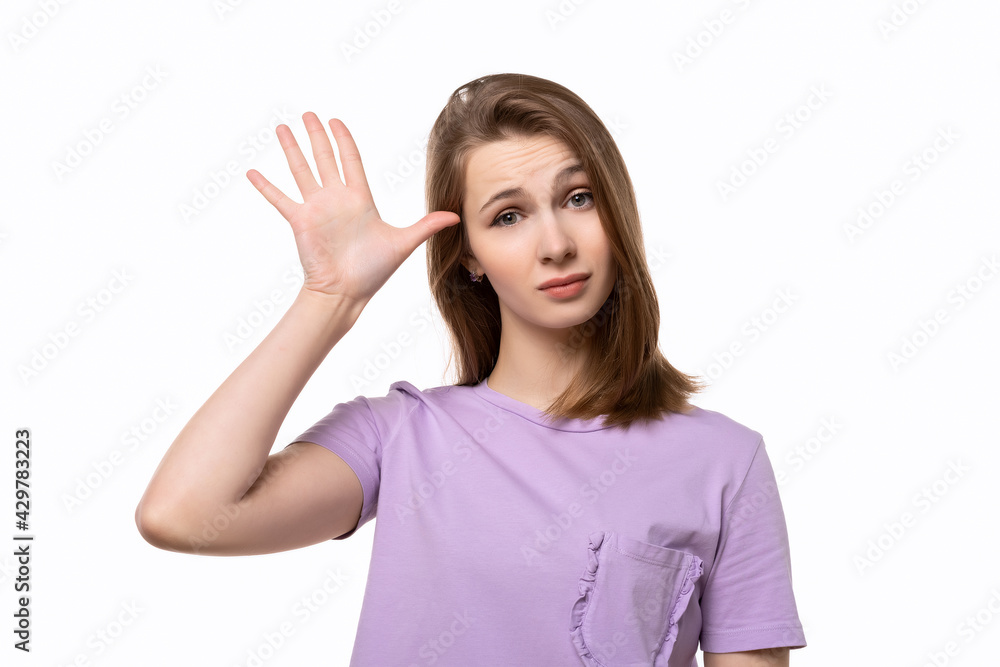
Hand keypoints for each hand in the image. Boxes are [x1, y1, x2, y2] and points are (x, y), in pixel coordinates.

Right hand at [246, 112, 460, 303]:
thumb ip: (426, 226)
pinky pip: (280, 199)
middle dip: (317, 136)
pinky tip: (252, 172)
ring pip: (301, 171)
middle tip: (308, 114)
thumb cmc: (373, 271)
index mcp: (359, 199)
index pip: (351, 161)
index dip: (344, 140)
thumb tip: (455, 217)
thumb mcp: (403, 243)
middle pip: (324, 158)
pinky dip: (266, 186)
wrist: (346, 292)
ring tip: (282, 128)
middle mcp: (336, 199)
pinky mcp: (300, 222)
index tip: (336, 121)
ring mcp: (316, 209)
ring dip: (291, 150)